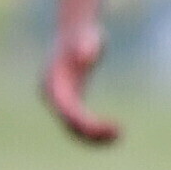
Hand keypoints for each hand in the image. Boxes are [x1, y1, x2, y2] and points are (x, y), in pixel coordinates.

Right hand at [41, 21, 119, 144]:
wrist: (76, 32)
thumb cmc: (83, 34)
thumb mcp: (86, 38)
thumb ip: (85, 46)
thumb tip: (85, 56)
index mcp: (52, 83)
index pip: (66, 110)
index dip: (86, 122)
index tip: (110, 127)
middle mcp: (51, 95)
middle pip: (69, 123)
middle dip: (92, 132)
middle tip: (119, 133)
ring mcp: (59, 100)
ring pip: (74, 128)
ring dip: (95, 137)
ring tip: (119, 135)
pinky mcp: (70, 101)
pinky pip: (79, 123)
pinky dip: (95, 130)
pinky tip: (115, 131)